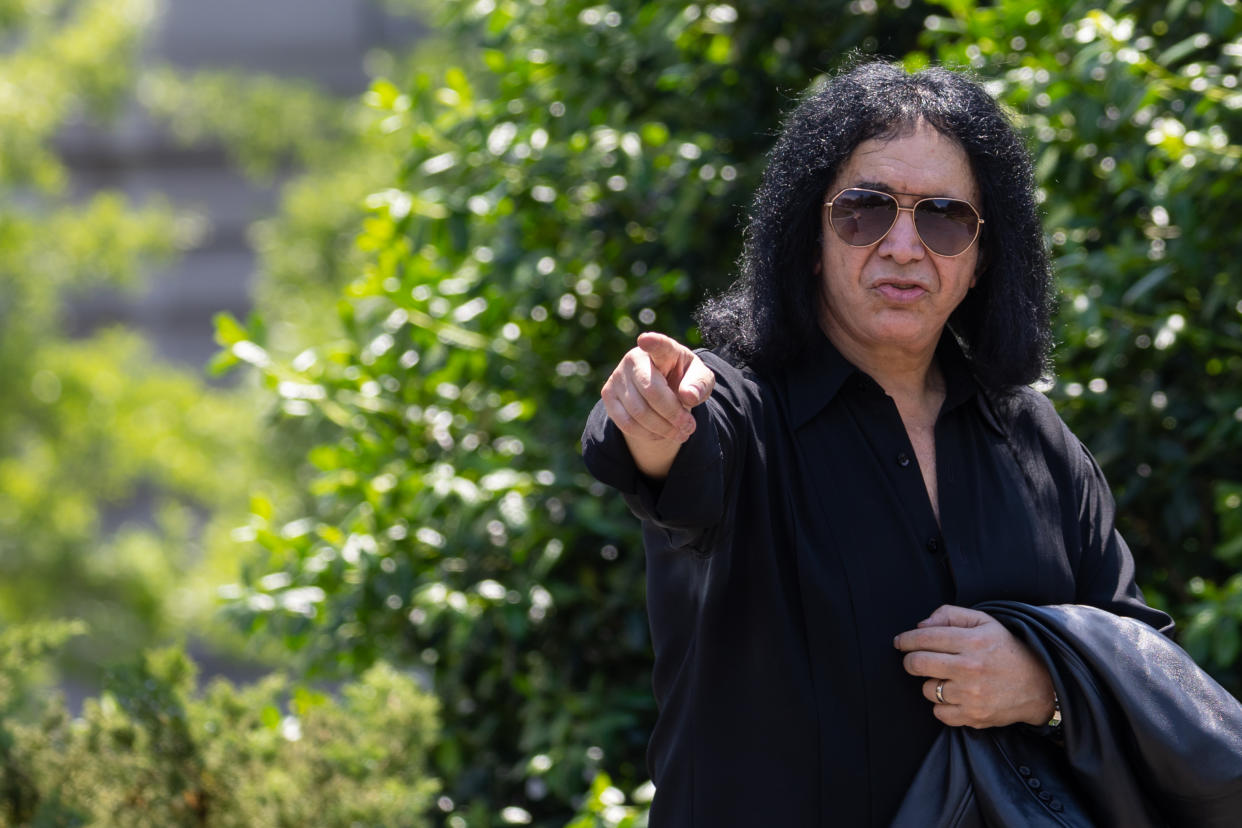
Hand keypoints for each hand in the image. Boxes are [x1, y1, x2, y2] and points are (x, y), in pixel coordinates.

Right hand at [600, 332, 715, 477]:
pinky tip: (661, 434)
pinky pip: (625, 423)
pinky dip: (646, 434)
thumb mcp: (700, 379)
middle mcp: (635, 358)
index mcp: (663, 350)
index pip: (657, 345)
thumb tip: (688, 397)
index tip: (645, 340)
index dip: (652, 342)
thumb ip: (700, 384)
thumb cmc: (684, 379)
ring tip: (680, 433)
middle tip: (690, 427)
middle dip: (673, 414)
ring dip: (663, 428)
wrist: (663, 389)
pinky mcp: (608, 394)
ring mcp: (617, 375)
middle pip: (651, 391)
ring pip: (638, 411)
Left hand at [893, 604, 1055, 728]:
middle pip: (918, 664)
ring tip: (946, 678)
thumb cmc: (1007, 649)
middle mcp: (970, 668)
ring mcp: (971, 695)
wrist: (1040, 685)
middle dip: (910, 660)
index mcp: (972, 641)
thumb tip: (920, 625)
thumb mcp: (985, 622)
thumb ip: (951, 615)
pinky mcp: (974, 716)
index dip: (906, 640)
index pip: (924, 638)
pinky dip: (941, 705)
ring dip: (930, 683)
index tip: (900, 642)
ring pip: (927, 689)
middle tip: (914, 660)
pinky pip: (939, 713)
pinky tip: (953, 696)